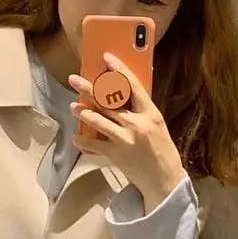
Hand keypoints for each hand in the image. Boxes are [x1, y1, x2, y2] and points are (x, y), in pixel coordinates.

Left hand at [67, 52, 186, 210]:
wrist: (164, 180)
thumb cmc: (160, 150)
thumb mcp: (156, 125)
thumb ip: (140, 111)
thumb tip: (122, 94)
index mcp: (151, 113)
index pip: (133, 85)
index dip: (118, 69)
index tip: (106, 58)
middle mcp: (138, 123)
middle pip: (109, 100)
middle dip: (88, 88)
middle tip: (74, 79)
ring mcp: (126, 138)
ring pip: (97, 119)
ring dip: (82, 112)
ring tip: (73, 107)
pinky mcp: (116, 154)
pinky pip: (92, 143)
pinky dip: (81, 140)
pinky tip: (76, 136)